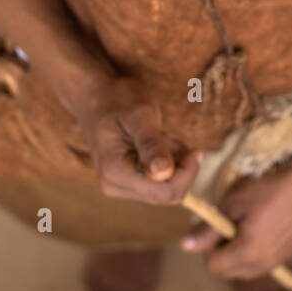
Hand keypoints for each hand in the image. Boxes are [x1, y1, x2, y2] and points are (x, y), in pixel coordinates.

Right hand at [80, 74, 202, 206]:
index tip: (194, 150)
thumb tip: (164, 173)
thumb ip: (151, 144)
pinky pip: (158, 182)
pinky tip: (157, 143)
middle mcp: (114, 185)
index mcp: (115, 171)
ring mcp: (119, 186)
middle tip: (173, 138)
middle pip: (166, 194)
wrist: (96, 96)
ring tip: (160, 136)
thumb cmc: (118, 99)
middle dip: (179, 168)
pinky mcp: (127, 182)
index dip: (186, 174)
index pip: (163, 192)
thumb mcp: (139, 115)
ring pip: (164, 188)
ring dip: (173, 163)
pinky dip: (167, 163)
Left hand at [179, 151, 291, 277]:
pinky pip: (264, 260)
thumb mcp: (232, 204)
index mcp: (248, 254)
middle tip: (227, 223)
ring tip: (244, 222)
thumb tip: (185, 246)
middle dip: (222, 252)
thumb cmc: (268, 189)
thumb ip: (208, 230)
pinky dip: (256, 249)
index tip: (214, 226)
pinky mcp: (290, 252)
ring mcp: (280, 259)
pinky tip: (262, 223)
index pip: (214, 267)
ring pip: (248, 268)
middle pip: (230, 272)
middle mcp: (265, 264)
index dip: (208, 247)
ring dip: (239, 252)